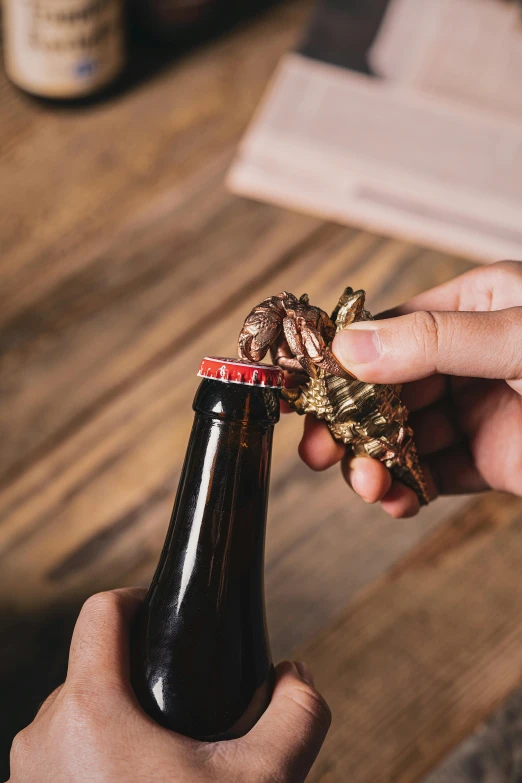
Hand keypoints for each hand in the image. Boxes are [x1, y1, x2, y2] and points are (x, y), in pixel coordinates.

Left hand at [9, 589, 329, 782]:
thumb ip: (297, 717)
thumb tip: (295, 679)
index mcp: (90, 709)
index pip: (100, 612)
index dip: (138, 599)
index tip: (167, 616)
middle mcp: (45, 734)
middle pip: (94, 666)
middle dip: (140, 677)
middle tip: (182, 706)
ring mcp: (28, 775)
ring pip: (75, 713)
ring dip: (118, 720)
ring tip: (161, 757)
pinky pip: (60, 756)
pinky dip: (94, 758)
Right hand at [299, 260, 521, 517]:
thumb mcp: (517, 336)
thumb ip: (432, 340)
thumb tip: (347, 348)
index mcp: (476, 306)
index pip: (390, 328)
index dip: (342, 358)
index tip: (304, 388)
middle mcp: (470, 357)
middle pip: (386, 387)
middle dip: (349, 422)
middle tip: (317, 450)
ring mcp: (480, 410)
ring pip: (403, 436)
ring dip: (375, 462)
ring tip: (366, 484)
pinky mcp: (492, 460)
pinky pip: (435, 475)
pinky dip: (408, 490)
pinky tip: (395, 500)